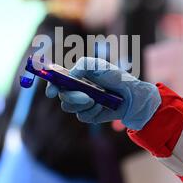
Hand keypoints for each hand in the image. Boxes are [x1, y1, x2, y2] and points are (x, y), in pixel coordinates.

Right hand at [46, 57, 160, 129]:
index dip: (51, 85)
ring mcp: (82, 103)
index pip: (57, 80)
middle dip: (73, 97)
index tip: (51, 92)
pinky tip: (102, 107)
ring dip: (84, 105)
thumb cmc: (115, 77)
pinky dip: (92, 112)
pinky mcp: (89, 114)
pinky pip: (82, 116)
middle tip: (87, 97)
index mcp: (76, 76)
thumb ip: (80, 67)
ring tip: (98, 100)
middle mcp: (76, 90)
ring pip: (69, 107)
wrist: (131, 95)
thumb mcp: (98, 65)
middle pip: (62, 96)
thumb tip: (68, 77)